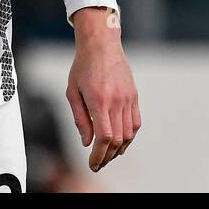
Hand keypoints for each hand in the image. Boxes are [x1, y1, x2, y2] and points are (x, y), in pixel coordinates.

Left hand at [65, 7, 139, 172]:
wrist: (101, 44)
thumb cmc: (83, 66)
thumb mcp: (73, 92)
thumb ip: (80, 118)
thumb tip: (87, 142)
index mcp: (99, 100)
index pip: (104, 137)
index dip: (99, 155)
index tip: (93, 164)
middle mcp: (117, 101)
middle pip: (117, 139)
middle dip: (107, 156)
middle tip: (99, 163)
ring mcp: (128, 98)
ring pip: (129, 133)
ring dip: (119, 148)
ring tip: (109, 155)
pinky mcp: (134, 95)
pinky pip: (136, 122)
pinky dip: (129, 136)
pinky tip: (120, 141)